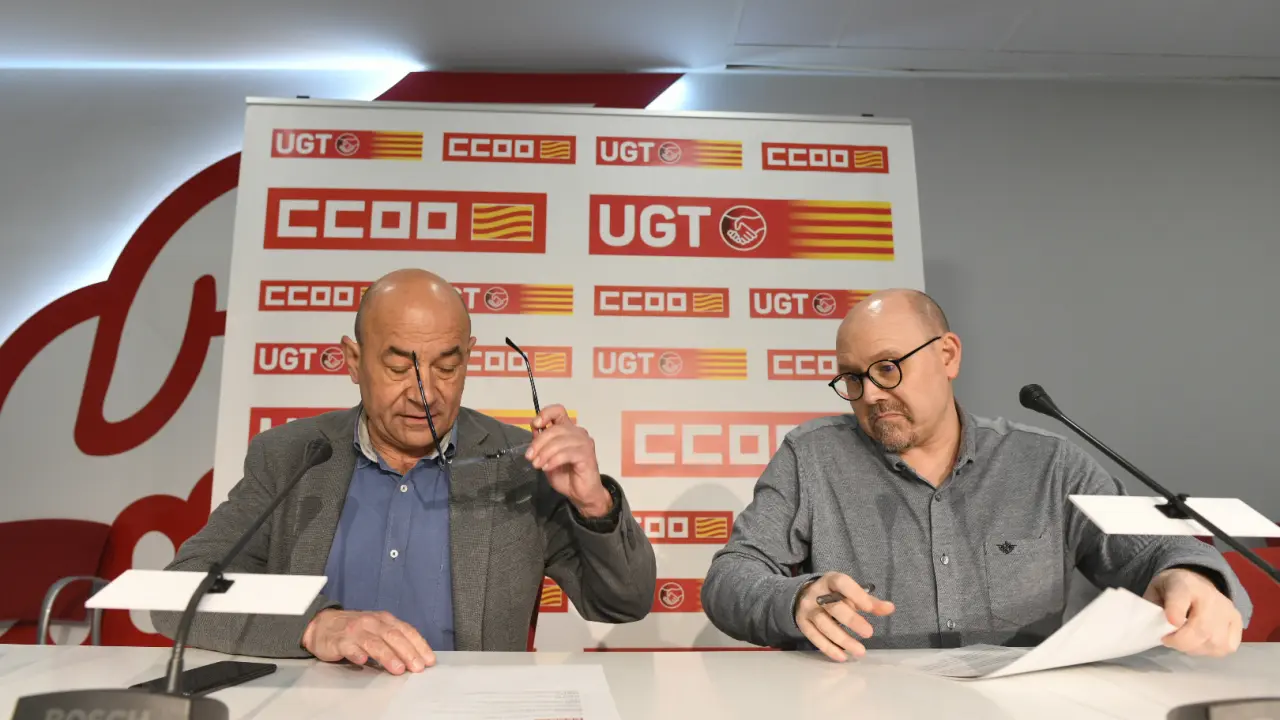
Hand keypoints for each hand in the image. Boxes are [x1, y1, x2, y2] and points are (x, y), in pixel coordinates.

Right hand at [302, 609, 434, 673]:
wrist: (322, 624)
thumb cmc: (355, 629)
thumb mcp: (377, 629)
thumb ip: (394, 639)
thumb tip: (416, 657)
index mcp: (384, 619)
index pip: (406, 630)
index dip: (419, 645)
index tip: (429, 660)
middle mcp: (372, 622)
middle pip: (393, 636)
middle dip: (408, 652)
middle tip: (418, 667)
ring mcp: (355, 631)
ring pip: (374, 643)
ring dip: (388, 656)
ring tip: (399, 669)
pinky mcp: (339, 641)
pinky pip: (350, 648)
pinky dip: (357, 654)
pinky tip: (363, 661)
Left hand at [526, 404, 610, 517]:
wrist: (581, 494)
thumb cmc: (566, 475)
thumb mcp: (547, 457)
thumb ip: (542, 444)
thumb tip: (534, 430)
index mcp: (568, 430)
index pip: (558, 411)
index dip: (545, 414)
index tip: (535, 425)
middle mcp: (577, 433)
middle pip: (555, 429)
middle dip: (539, 442)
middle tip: (529, 456)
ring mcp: (584, 443)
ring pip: (560, 441)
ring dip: (545, 453)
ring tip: (537, 465)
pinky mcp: (587, 455)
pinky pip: (567, 453)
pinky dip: (554, 460)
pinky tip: (547, 467)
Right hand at [795, 572, 894, 661]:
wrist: (803, 596)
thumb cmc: (833, 595)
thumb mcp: (849, 592)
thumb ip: (869, 601)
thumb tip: (890, 608)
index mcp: (830, 580)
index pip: (842, 583)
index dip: (856, 595)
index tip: (870, 609)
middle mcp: (816, 593)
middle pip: (833, 607)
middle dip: (851, 620)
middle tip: (869, 633)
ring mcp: (807, 609)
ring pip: (824, 625)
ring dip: (842, 639)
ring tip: (860, 651)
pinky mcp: (802, 623)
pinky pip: (814, 637)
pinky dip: (829, 648)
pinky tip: (843, 656)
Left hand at [1143, 568, 1242, 656]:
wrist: (1195, 581)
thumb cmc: (1171, 590)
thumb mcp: (1154, 591)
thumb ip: (1151, 607)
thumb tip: (1154, 628)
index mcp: (1184, 583)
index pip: (1181, 596)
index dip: (1176, 610)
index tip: (1171, 622)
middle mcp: (1211, 596)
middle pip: (1201, 628)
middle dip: (1181, 641)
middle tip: (1167, 640)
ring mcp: (1228, 610)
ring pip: (1214, 642)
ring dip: (1194, 648)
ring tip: (1183, 641)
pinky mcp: (1237, 622)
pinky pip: (1226, 647)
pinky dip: (1210, 650)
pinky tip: (1200, 643)